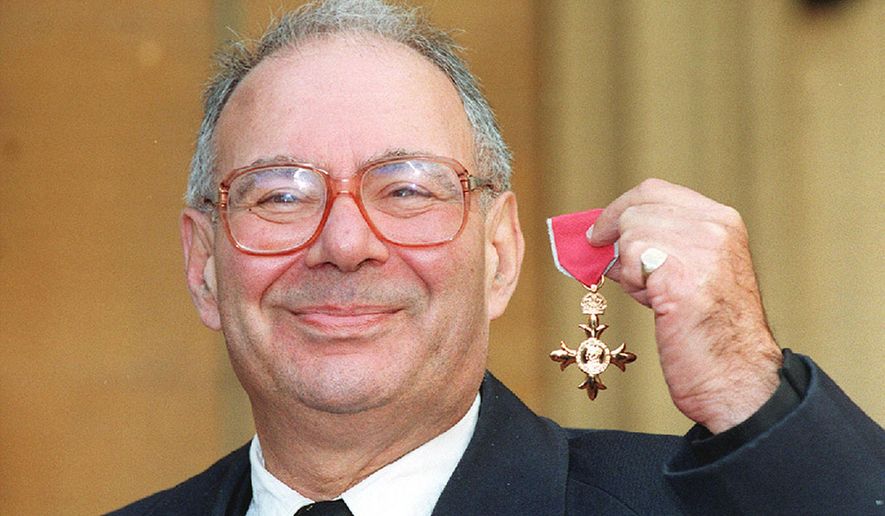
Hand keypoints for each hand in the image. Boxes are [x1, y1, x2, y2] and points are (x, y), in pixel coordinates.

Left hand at [590, 179, 781, 432]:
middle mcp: (716, 227)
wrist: (735, 376)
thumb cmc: (707, 332)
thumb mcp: (689, 272)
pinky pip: (632, 260)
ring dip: (629, 268)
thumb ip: (657, 246)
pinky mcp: (681, 275)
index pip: (654, 191)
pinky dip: (632, 283)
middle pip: (637, 208)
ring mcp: (702, 248)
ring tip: (654, 296)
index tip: (599, 230)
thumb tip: (602, 240)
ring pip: (631, 232)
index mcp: (722, 220)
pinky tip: (656, 304)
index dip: (618, 208)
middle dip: (616, 239)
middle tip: (614, 269)